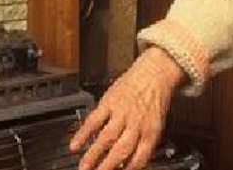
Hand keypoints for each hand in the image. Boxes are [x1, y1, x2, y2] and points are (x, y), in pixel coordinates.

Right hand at [69, 47, 184, 169]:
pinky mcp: (110, 102)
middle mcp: (136, 124)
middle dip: (107, 167)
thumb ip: (144, 142)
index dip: (128, 169)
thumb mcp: (157, 123)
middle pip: (121, 151)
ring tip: (83, 167)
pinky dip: (83, 133)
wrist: (156, 71)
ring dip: (93, 155)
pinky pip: (95, 120)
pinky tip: (75, 144)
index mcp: (150, 132)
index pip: (139, 158)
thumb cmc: (156, 98)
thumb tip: (130, 161)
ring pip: (106, 138)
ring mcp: (122, 113)